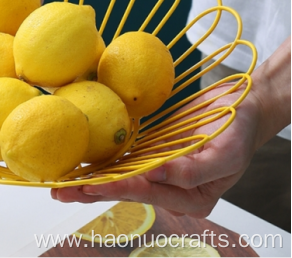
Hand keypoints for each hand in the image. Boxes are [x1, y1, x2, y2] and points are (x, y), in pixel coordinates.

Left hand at [51, 83, 261, 218]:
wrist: (243, 107)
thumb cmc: (240, 131)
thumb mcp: (227, 153)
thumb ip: (194, 170)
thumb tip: (156, 175)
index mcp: (191, 196)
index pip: (146, 192)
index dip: (116, 188)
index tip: (89, 186)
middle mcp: (172, 188)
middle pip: (126, 189)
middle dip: (92, 191)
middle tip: (59, 191)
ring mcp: (161, 171)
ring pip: (121, 176)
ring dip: (92, 178)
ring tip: (63, 181)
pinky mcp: (155, 152)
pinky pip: (126, 159)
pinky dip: (105, 162)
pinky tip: (84, 161)